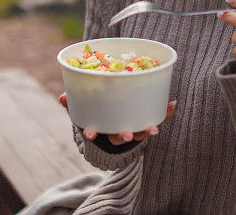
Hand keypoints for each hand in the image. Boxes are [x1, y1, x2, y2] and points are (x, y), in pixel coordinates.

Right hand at [59, 93, 177, 144]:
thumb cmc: (100, 109)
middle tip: (127, 134)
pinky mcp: (148, 118)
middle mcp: (119, 130)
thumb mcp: (86, 107)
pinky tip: (172, 104)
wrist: (118, 115)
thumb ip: (74, 103)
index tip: (89, 132)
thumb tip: (62, 97)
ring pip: (141, 131)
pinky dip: (166, 112)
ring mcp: (134, 126)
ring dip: (148, 129)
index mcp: (102, 127)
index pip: (96, 132)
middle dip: (125, 136)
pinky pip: (157, 116)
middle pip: (121, 137)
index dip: (92, 133)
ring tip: (155, 128)